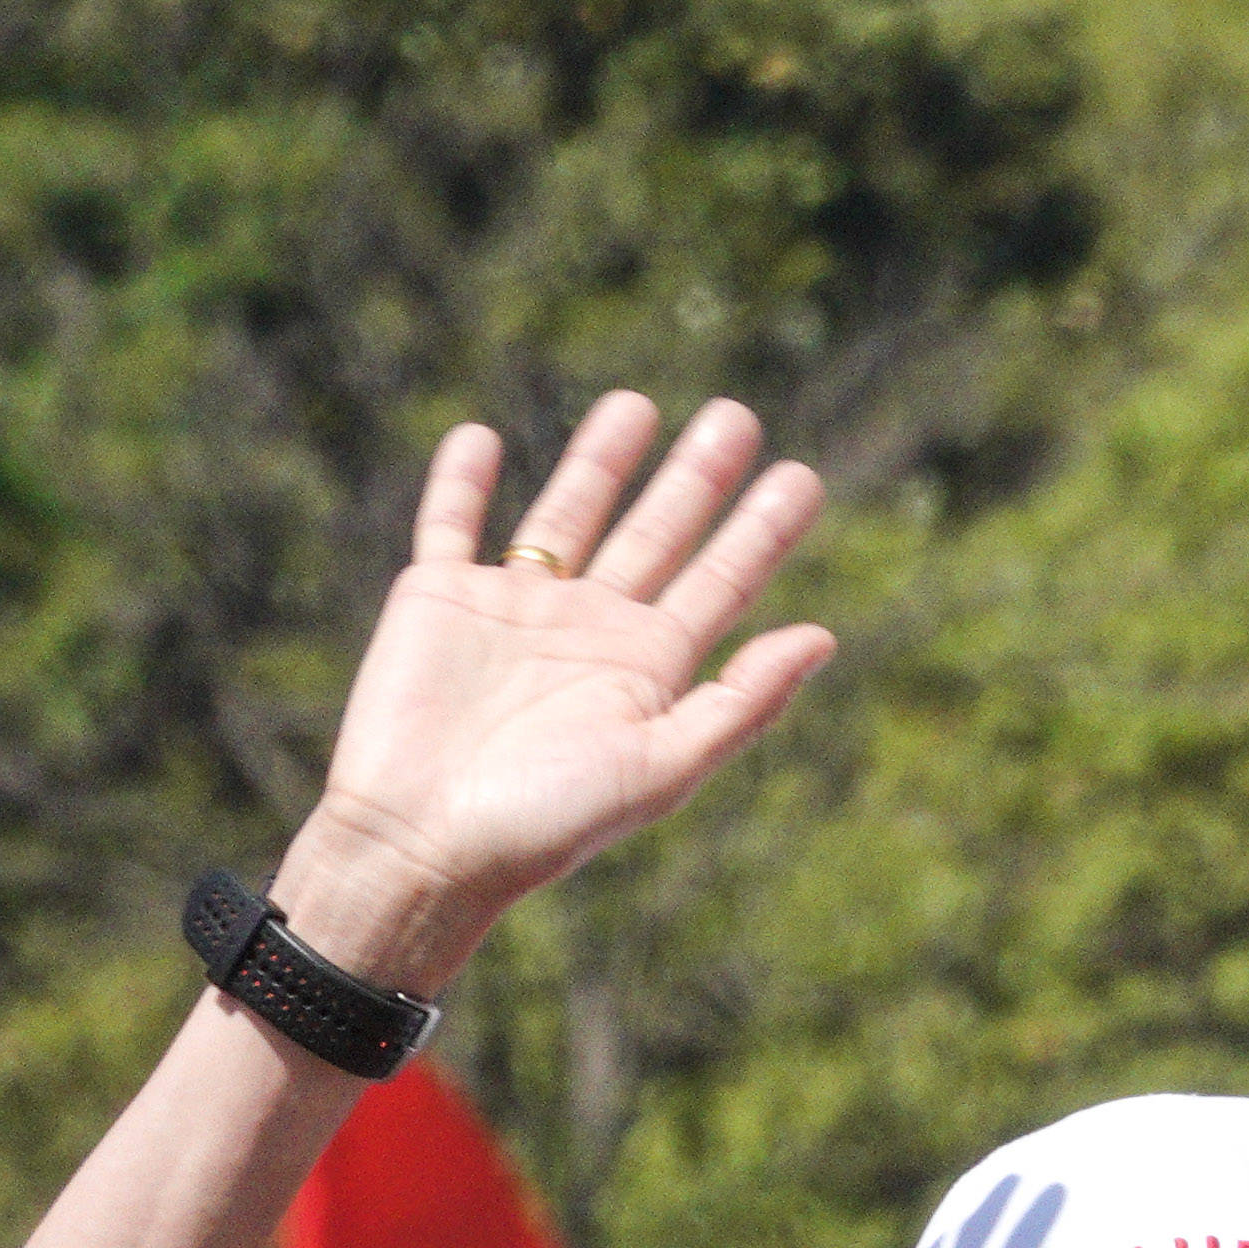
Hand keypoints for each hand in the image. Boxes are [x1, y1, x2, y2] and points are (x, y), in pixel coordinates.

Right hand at [276, 395, 838, 991]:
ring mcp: (513, 610)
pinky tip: (481, 436)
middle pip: (656, 534)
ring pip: (566, 515)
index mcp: (648, 670)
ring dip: (599, 460)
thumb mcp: (660, 767)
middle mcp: (588, 632)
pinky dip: (461, 480)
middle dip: (695, 477)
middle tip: (737, 415)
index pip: (720, 582)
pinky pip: (451, 523)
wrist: (424, 843)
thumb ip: (740, 702)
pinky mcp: (436, 598)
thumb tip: (824, 636)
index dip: (762, 530)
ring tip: (637, 404)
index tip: (803, 474)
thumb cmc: (545, 824)